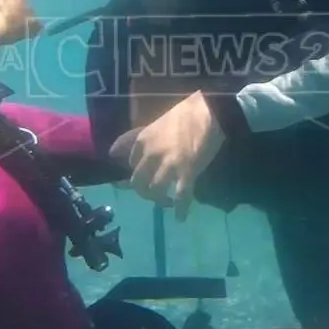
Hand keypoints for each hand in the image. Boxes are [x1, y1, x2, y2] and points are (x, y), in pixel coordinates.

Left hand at [109, 91, 224, 219]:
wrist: (210, 111)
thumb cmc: (188, 112)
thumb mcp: (160, 121)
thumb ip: (145, 137)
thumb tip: (118, 149)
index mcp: (143, 139)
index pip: (131, 161)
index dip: (139, 170)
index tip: (147, 175)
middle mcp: (151, 154)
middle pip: (137, 181)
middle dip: (144, 191)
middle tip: (155, 194)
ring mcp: (168, 164)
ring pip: (155, 191)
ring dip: (160, 200)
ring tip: (167, 203)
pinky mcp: (186, 172)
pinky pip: (180, 197)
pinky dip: (180, 210)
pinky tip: (180, 217)